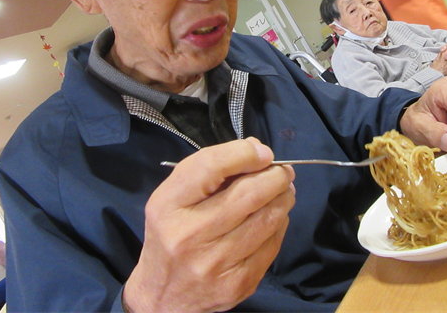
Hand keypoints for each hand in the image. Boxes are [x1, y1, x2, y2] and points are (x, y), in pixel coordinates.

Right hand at [124, 138, 294, 312]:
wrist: (162, 296)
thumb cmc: (171, 234)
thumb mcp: (173, 197)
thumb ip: (210, 169)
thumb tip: (258, 150)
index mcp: (168, 206)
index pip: (211, 167)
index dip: (244, 154)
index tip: (262, 153)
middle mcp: (189, 235)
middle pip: (249, 193)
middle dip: (275, 176)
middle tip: (282, 171)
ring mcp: (215, 263)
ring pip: (268, 218)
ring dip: (283, 197)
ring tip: (282, 190)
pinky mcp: (238, 283)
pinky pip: (272, 244)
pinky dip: (279, 224)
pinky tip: (274, 218)